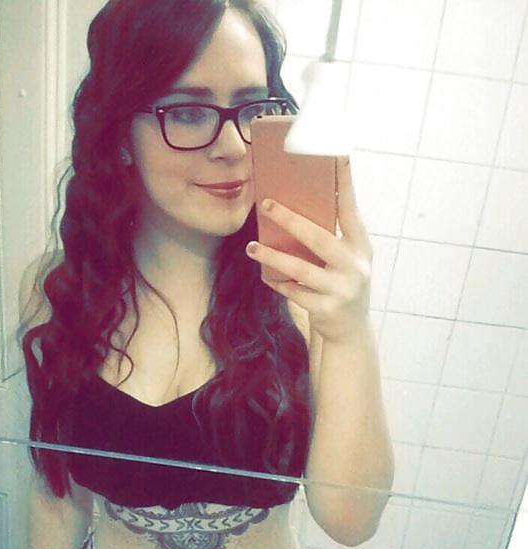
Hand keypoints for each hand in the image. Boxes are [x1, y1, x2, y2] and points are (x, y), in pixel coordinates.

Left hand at [246, 157, 372, 344]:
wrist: (350, 331)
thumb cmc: (341, 283)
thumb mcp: (344, 259)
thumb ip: (330, 237)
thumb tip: (293, 206)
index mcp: (360, 246)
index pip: (350, 209)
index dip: (345, 182)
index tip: (337, 154)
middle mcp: (355, 266)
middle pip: (319, 238)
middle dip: (290, 220)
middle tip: (266, 204)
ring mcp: (342, 289)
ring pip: (301, 269)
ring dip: (273, 257)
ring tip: (252, 247)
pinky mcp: (327, 309)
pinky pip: (294, 292)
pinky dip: (278, 282)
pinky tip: (266, 275)